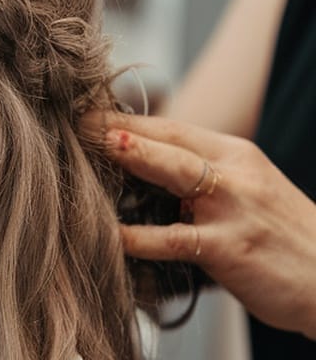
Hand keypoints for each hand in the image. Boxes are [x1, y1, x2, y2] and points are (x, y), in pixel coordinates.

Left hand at [87, 111, 315, 339]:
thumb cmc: (284, 240)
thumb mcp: (249, 192)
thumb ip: (204, 178)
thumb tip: (145, 172)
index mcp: (235, 155)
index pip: (174, 128)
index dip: (128, 119)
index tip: (85, 112)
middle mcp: (234, 173)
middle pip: (170, 140)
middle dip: (120, 127)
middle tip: (74, 118)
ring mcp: (232, 209)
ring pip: (175, 173)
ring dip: (134, 156)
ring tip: (96, 145)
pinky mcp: (229, 248)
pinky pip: (175, 239)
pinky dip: (139, 237)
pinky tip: (109, 235)